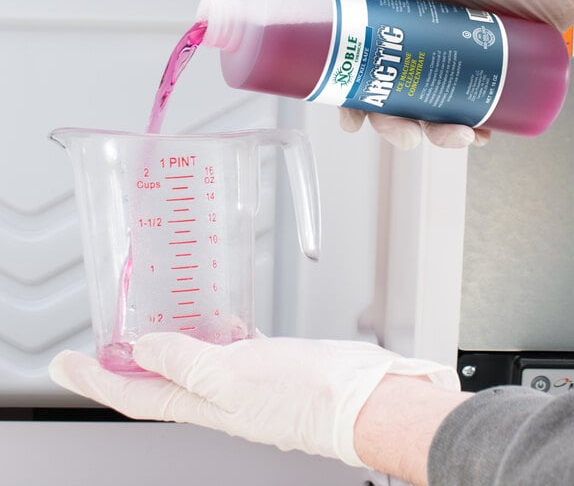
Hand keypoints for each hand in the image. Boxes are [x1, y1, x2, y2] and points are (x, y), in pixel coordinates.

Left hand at [49, 333, 458, 466]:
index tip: (65, 365)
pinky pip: (232, 345)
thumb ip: (185, 360)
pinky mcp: (270, 362)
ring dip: (166, 344)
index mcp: (206, 403)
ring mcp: (244, 379)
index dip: (96, 380)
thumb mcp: (234, 376)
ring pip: (192, 360)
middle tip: (102, 342)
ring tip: (150, 321)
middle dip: (124, 364)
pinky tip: (220, 314)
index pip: (135, 394)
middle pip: (157, 381)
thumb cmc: (308, 396)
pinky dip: (216, 331)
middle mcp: (219, 395)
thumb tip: (143, 349)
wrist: (364, 400)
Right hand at [336, 0, 573, 148]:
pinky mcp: (486, 76)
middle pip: (394, 98)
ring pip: (431, 112)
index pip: (367, 64)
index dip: (353, 95)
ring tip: (458, 135)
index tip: (351, 120)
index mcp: (403, 22)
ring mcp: (454, 64)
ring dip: (437, 135)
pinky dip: (470, 130)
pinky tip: (478, 133)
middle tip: (407, 137)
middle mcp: (424, 46)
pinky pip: (470, 112)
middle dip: (395, 126)